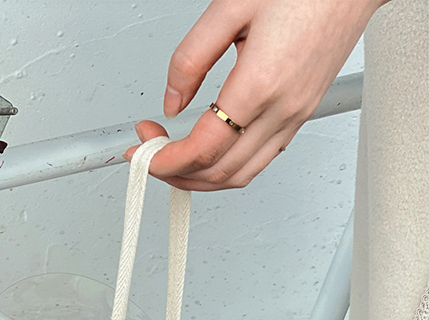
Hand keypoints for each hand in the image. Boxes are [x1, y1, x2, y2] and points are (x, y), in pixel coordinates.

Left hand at [124, 0, 385, 190]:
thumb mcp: (230, 8)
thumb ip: (190, 59)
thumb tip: (171, 102)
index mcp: (261, 83)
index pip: (203, 149)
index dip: (164, 159)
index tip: (141, 150)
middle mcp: (282, 109)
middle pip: (218, 173)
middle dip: (173, 172)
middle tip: (148, 150)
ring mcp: (295, 117)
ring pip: (239, 176)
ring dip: (198, 178)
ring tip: (171, 157)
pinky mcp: (301, 115)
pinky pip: (258, 161)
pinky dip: (225, 169)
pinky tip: (206, 154)